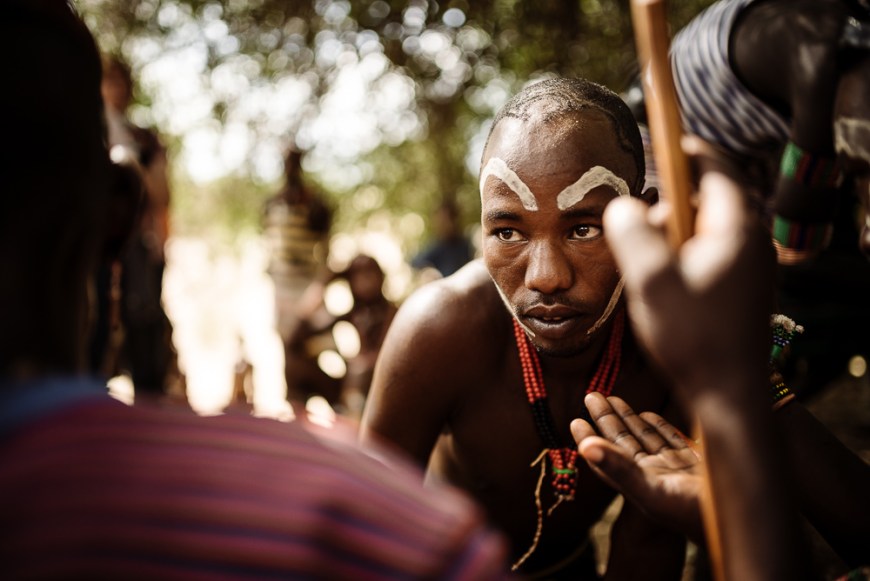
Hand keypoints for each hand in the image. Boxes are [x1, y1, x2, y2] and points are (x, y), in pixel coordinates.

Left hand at [571, 393, 703, 541]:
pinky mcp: (697, 463)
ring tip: (612, 398)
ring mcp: (676, 468)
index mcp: (641, 482)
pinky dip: (658, 426)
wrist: (748, 522)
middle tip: (591, 396)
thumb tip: (585, 447)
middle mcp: (655, 474)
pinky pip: (671, 440)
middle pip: (624, 442)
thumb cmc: (696, 513)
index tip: (575, 420)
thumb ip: (619, 469)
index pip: (608, 456)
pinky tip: (649, 413)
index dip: (590, 439)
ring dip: (629, 418)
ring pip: (646, 438)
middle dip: (607, 419)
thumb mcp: (653, 491)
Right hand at [603, 138, 774, 403]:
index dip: (687, 150)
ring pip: (705, 230)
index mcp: (736, 231)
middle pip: (708, 199)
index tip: (663, 140)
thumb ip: (633, 233)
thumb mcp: (651, 281)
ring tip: (643, 261)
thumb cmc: (693, 338)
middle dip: (669, 201)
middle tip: (636, 220)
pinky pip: (708, 255)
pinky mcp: (739, 290)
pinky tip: (659, 284)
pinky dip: (681, 255)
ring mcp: (748, 269)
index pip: (716, 169)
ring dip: (672, 233)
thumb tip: (622, 203)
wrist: (729, 395)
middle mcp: (750, 244)